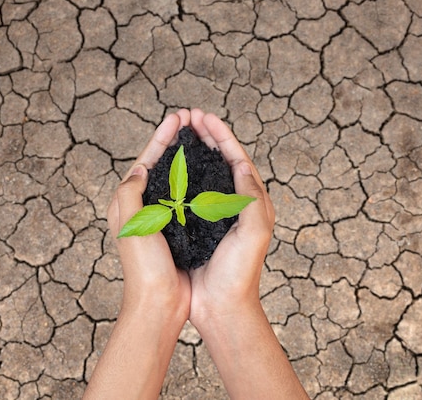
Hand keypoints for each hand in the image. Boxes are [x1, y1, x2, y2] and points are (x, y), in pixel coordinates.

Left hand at [85, 111, 193, 398]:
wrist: (160, 302)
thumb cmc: (144, 266)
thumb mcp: (130, 223)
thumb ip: (130, 191)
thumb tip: (141, 166)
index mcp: (129, 202)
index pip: (146, 160)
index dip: (162, 138)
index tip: (178, 118)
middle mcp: (144, 207)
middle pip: (161, 166)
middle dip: (176, 142)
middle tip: (192, 121)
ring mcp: (162, 218)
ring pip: (176, 179)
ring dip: (188, 158)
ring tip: (203, 140)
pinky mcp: (179, 230)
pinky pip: (189, 198)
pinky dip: (198, 182)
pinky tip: (211, 174)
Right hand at [186, 109, 275, 325]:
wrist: (221, 306)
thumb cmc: (240, 272)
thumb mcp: (254, 233)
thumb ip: (251, 198)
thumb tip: (240, 164)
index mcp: (251, 202)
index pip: (236, 158)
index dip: (221, 135)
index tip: (203, 117)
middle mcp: (233, 204)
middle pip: (220, 160)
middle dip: (206, 136)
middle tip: (188, 116)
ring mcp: (214, 214)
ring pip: (203, 174)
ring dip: (193, 151)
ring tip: (179, 133)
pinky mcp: (196, 225)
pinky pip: (188, 193)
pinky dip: (180, 175)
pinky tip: (168, 167)